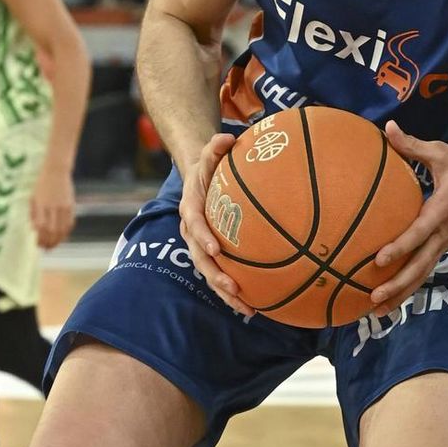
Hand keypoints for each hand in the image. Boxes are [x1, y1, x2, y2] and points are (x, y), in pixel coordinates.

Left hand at [30, 163, 76, 249]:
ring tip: (53, 245)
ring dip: (58, 240)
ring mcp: (63, 206)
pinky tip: (62, 236)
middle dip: (48, 242)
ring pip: (62, 229)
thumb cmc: (41, 184)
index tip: (37, 244)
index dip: (40, 238)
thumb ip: (33, 214)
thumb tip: (34, 229)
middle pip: (52, 230)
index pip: (41, 227)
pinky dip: (66, 232)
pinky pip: (70, 223)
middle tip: (45, 248)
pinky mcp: (71, 205)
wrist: (56, 171)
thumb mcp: (33, 197)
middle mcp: (53, 206)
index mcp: (41, 204)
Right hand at [178, 131, 251, 315]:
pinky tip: (256, 307)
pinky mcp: (213, 255)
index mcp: (191, 208)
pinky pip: (222, 275)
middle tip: (233, 287)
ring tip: (247, 308)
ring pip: (211, 273)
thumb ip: (215, 145)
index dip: (203, 238)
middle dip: (215, 275)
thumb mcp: (210, 151)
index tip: (216, 249)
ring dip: (226, 292)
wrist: (200, 178)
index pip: (194, 225)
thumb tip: (226, 137)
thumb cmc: (209, 165)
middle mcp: (192, 231)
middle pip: (201, 258)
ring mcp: (201, 246)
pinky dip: (235, 292)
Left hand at [367, 122, 447, 309]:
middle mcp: (445, 233)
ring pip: (423, 274)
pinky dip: (409, 287)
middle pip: (420, 266)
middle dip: (397, 284)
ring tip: (375, 311)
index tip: (378, 259)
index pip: (419, 233)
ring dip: (401, 293)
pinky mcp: (446, 246)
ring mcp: (447, 243)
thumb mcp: (442, 152)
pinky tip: (390, 299)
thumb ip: (412, 146)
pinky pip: (426, 270)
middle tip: (372, 298)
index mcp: (443, 210)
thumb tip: (387, 128)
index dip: (399, 247)